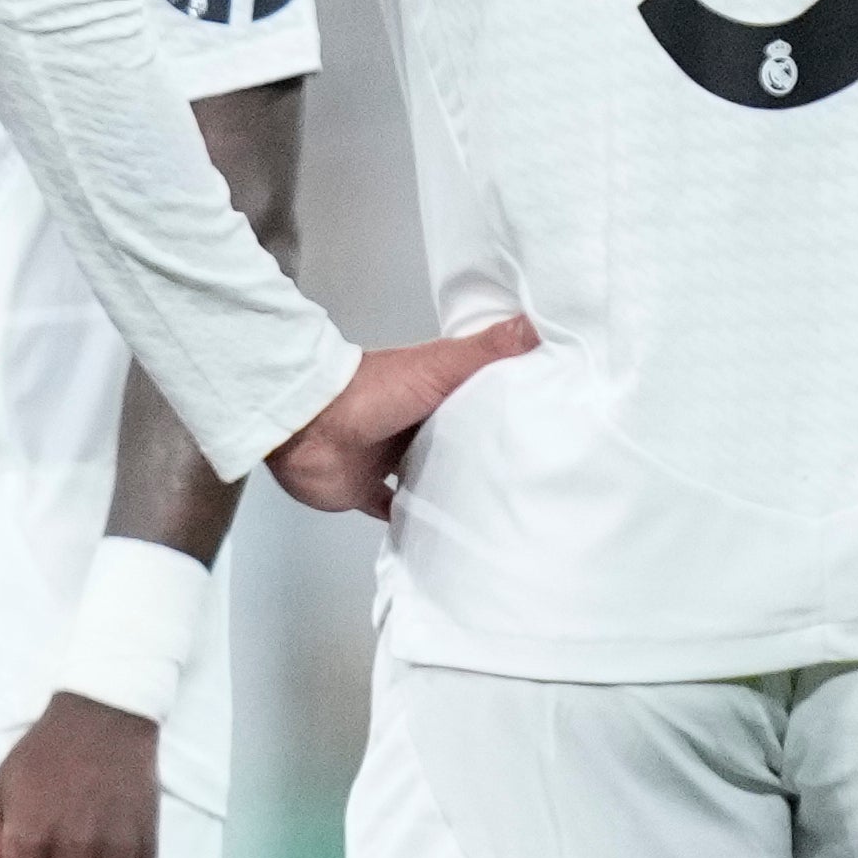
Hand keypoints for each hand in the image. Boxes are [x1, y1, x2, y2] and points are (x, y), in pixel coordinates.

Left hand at [269, 316, 538, 517]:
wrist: (309, 427)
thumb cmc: (373, 392)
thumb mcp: (441, 364)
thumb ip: (489, 349)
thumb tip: (543, 325)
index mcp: (435, 390)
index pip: (481, 394)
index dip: (510, 402)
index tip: (548, 416)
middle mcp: (413, 422)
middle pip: (457, 436)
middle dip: (485, 449)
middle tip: (529, 470)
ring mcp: (388, 456)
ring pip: (429, 472)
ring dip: (453, 484)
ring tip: (497, 504)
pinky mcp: (365, 488)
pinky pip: (393, 507)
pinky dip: (413, 518)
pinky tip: (440, 532)